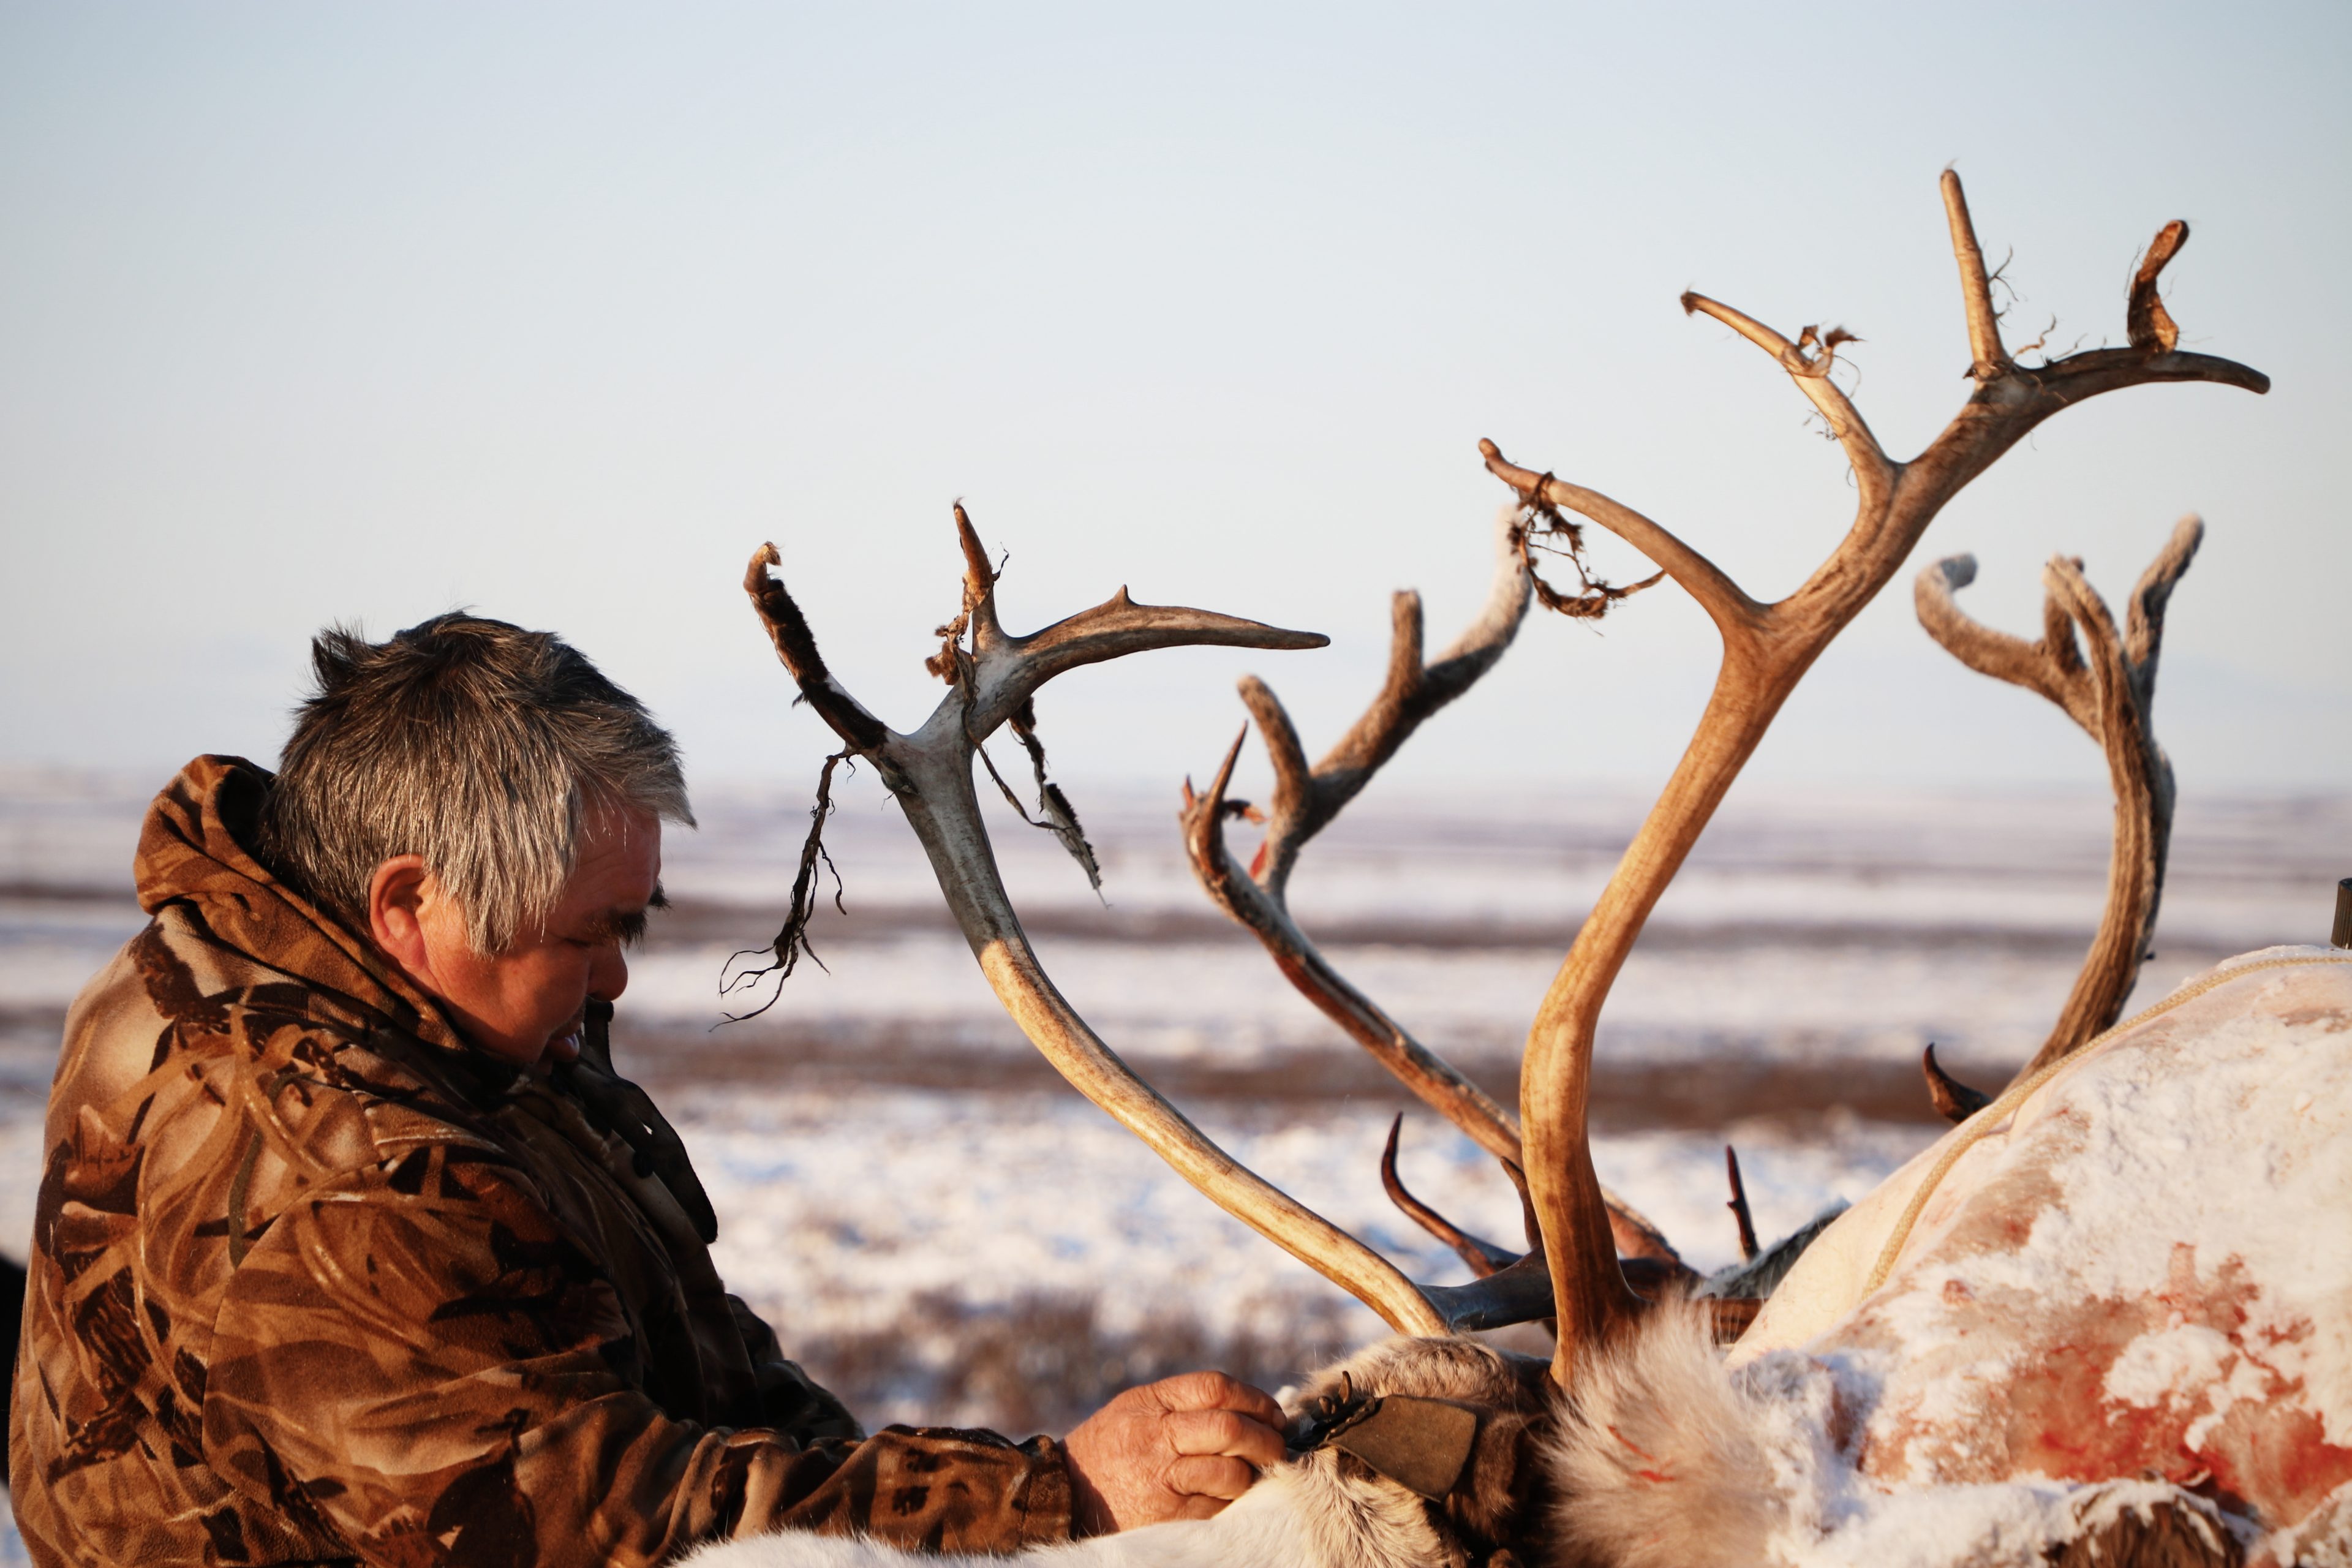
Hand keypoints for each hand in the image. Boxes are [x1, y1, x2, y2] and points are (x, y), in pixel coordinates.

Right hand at [1062, 1371, 1286, 1534]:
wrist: (1065, 1493)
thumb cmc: (1110, 1445)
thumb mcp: (1136, 1408)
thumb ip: (1184, 1402)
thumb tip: (1250, 1406)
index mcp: (1151, 1404)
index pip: (1215, 1388)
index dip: (1254, 1398)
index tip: (1273, 1413)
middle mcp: (1155, 1438)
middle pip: (1228, 1428)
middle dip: (1265, 1438)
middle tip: (1278, 1446)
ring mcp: (1160, 1479)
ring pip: (1230, 1473)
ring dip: (1251, 1475)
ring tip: (1254, 1474)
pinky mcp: (1164, 1516)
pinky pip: (1216, 1508)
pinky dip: (1231, 1503)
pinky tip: (1229, 1497)